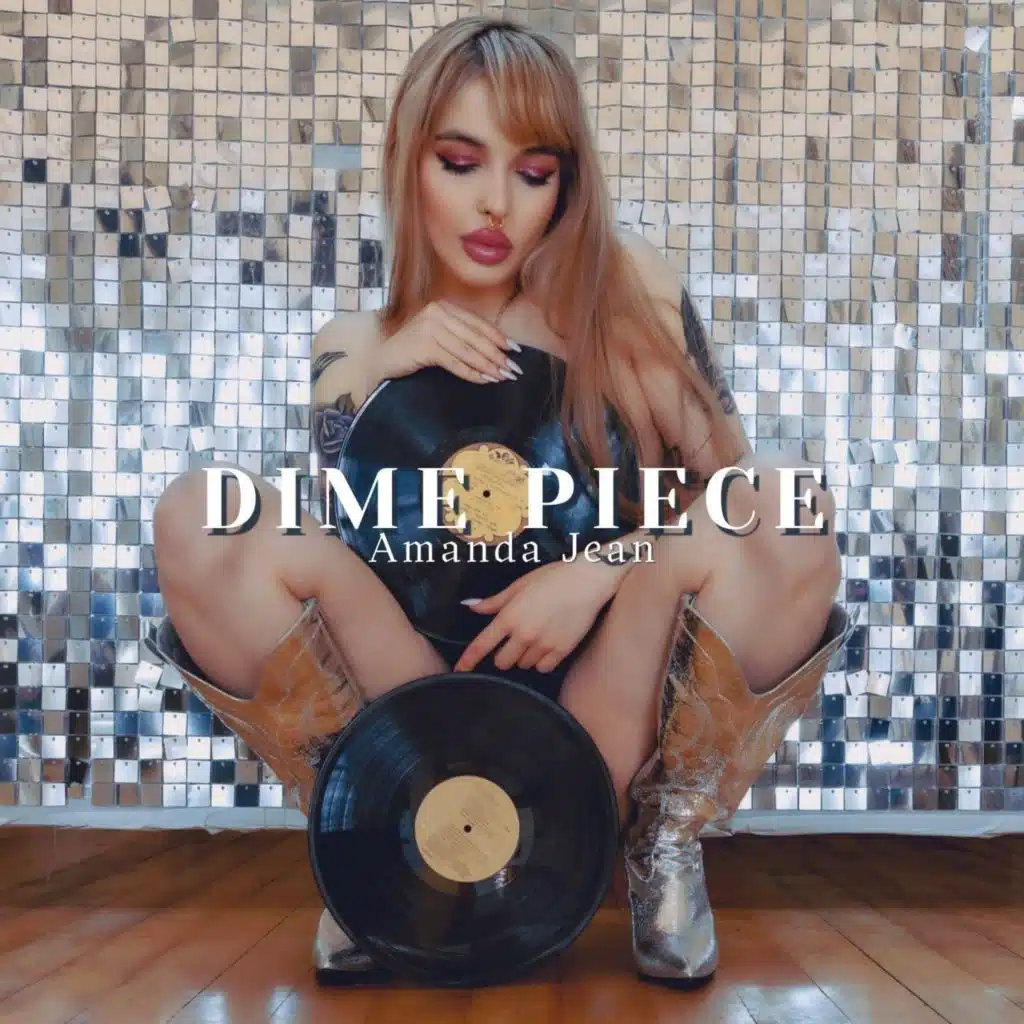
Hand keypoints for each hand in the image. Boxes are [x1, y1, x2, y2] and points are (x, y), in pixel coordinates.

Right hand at [374, 300, 523, 384]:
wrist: (380, 361)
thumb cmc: (411, 352)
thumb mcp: (438, 337)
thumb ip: (460, 337)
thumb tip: (496, 351)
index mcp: (443, 307)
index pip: (478, 323)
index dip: (498, 337)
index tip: (516, 350)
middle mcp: (437, 312)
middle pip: (475, 337)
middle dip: (497, 355)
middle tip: (514, 369)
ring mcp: (430, 327)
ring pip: (468, 350)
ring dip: (488, 366)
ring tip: (503, 377)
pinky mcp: (425, 344)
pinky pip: (455, 362)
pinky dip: (472, 373)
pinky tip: (484, 380)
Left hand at [452, 559, 618, 674]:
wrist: (588, 580)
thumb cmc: (553, 577)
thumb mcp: (520, 585)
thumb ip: (495, 601)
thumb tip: (471, 607)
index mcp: (510, 616)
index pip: (482, 644)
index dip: (468, 660)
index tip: (459, 670)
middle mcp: (524, 634)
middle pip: (501, 662)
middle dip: (503, 654)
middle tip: (513, 640)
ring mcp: (543, 644)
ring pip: (523, 665)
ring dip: (523, 657)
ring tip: (536, 637)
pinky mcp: (562, 651)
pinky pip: (543, 668)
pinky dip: (542, 661)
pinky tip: (547, 645)